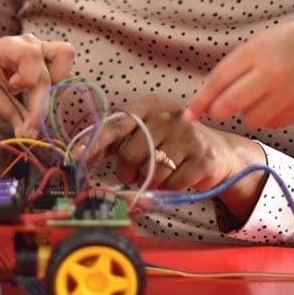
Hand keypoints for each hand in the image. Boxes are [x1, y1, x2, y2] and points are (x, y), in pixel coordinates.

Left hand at [0, 34, 75, 135]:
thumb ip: (14, 115)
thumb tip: (30, 137)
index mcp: (12, 45)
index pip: (35, 57)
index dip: (29, 78)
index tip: (12, 89)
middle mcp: (31, 43)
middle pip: (60, 61)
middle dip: (46, 93)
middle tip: (28, 117)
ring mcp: (41, 50)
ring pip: (65, 64)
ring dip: (51, 89)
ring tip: (29, 97)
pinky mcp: (45, 62)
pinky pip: (61, 74)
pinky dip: (51, 90)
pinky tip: (33, 96)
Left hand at [84, 95, 265, 223]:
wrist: (216, 150)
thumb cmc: (172, 142)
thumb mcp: (146, 131)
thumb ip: (116, 140)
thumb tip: (82, 153)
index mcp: (149, 106)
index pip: (116, 124)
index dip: (95, 142)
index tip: (78, 155)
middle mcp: (168, 116)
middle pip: (131, 154)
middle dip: (128, 171)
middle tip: (134, 173)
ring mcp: (187, 135)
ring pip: (152, 173)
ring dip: (151, 182)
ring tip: (160, 173)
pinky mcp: (202, 157)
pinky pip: (172, 185)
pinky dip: (170, 188)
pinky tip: (177, 177)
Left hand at [187, 20, 293, 127]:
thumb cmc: (281, 45)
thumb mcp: (255, 46)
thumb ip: (231, 71)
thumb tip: (202, 105)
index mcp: (256, 51)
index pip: (219, 81)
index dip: (201, 100)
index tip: (189, 114)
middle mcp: (273, 72)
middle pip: (230, 105)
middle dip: (219, 110)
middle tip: (221, 107)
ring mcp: (290, 92)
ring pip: (251, 119)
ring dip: (247, 113)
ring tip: (258, 95)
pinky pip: (272, 123)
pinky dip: (268, 116)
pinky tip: (277, 99)